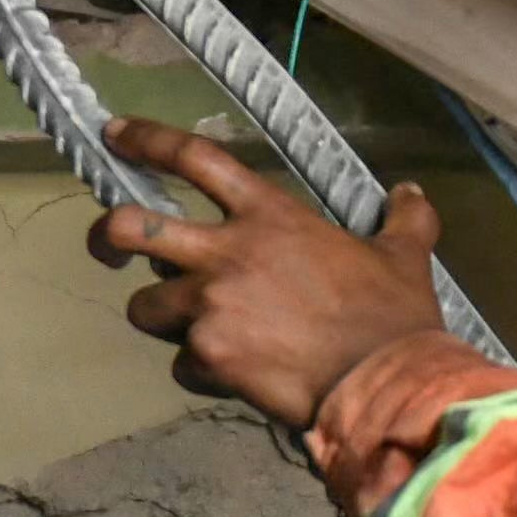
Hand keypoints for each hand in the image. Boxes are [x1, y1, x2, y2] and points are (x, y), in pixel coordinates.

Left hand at [83, 117, 459, 432]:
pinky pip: (181, 364)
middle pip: (133, 228)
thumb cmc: (393, 315)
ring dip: (163, 319)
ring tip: (197, 331)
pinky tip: (235, 376)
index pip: (196, 158)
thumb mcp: (403, 256)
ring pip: (145, 307)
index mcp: (270, 214)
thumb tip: (410, 193)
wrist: (383, 383)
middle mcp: (228, 251)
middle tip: (106, 250)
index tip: (115, 133)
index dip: (148, 139)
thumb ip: (404, 220)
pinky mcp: (207, 355)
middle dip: (106, 237)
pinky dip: (201, 372)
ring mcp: (210, 304)